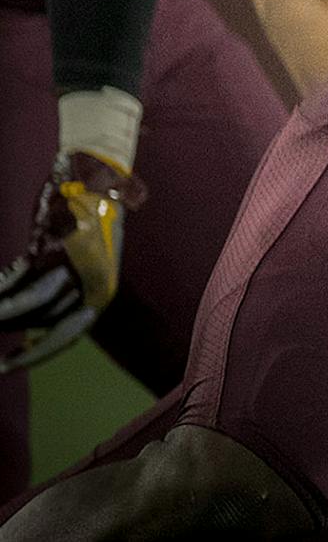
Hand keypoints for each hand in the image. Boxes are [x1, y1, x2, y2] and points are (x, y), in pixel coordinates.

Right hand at [0, 152, 146, 371]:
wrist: (97, 179)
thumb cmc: (86, 223)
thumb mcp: (81, 265)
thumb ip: (60, 293)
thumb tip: (26, 324)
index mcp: (102, 291)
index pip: (67, 334)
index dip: (38, 352)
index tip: (10, 364)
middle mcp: (92, 283)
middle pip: (41, 321)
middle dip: (12, 332)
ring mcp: (73, 264)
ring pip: (27, 304)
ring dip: (1, 313)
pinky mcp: (53, 245)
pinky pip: (17, 277)